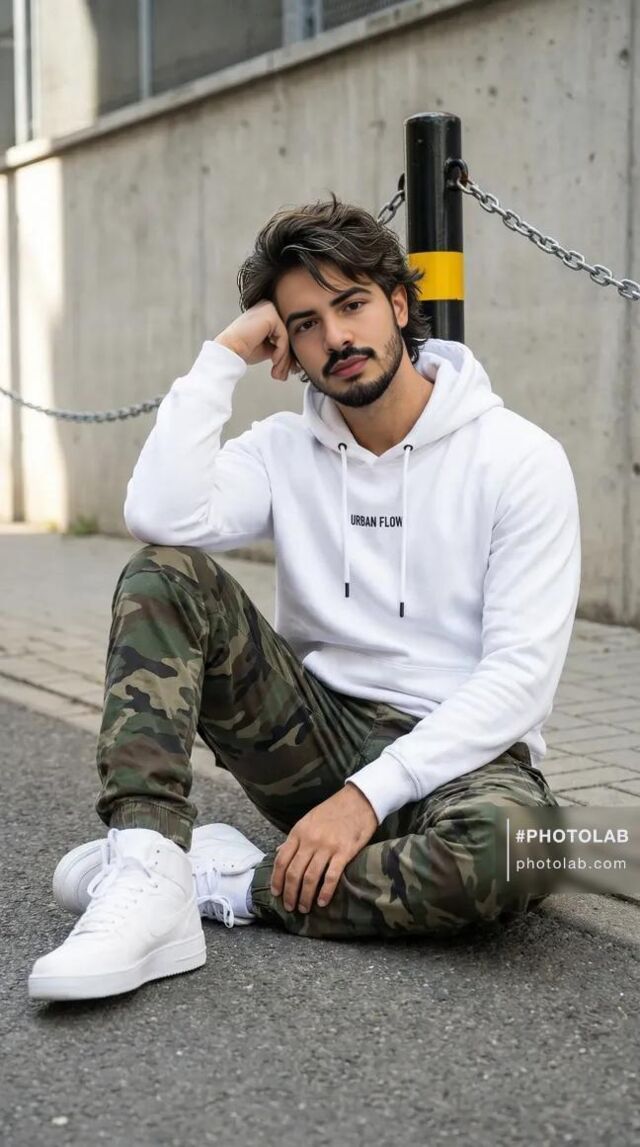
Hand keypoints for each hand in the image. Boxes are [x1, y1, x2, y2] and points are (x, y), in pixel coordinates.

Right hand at [214, 300, 301, 381]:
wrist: (229, 350)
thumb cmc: (243, 349)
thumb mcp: (268, 348)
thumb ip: (281, 349)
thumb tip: (295, 361)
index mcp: (267, 313)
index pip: (284, 333)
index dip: (287, 354)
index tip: (287, 370)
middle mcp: (268, 307)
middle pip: (287, 335)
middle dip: (287, 358)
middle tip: (283, 374)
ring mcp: (269, 309)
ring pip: (286, 337)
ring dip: (284, 358)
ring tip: (277, 371)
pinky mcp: (270, 315)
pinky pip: (284, 337)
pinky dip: (281, 352)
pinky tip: (273, 360)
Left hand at [270, 784, 378, 912]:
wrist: (359, 800)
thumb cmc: (332, 810)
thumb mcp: (308, 820)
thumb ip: (294, 838)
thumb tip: (278, 852)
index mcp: (298, 832)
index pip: (281, 860)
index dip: (277, 879)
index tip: (276, 893)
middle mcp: (310, 840)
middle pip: (294, 872)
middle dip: (290, 893)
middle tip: (290, 907)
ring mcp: (327, 846)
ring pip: (310, 878)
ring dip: (305, 896)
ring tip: (304, 908)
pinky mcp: (344, 852)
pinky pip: (331, 877)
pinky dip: (325, 892)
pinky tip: (322, 902)